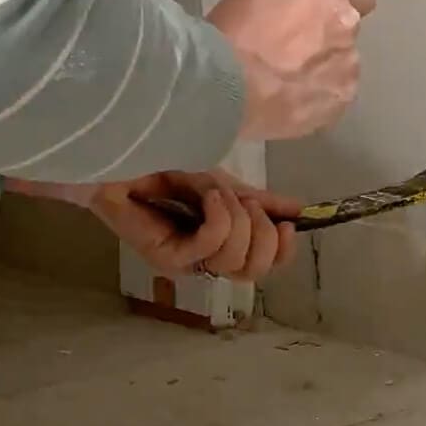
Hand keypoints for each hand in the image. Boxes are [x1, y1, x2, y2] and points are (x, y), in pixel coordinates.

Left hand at [9, 171, 300, 282]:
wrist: (126, 153)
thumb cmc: (165, 165)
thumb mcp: (223, 182)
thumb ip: (258, 199)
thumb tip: (299, 209)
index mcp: (220, 245)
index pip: (263, 267)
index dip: (282, 251)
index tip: (288, 223)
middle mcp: (203, 260)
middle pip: (253, 272)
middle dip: (262, 235)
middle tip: (247, 203)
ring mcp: (183, 261)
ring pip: (232, 262)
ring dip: (237, 221)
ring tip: (217, 193)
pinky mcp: (165, 257)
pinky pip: (209, 248)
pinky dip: (218, 219)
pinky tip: (206, 196)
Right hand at [209, 0, 376, 141]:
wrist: (228, 87)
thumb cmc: (236, 30)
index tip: (321, 8)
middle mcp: (347, 26)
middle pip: (348, 29)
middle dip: (328, 34)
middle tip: (291, 46)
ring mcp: (348, 66)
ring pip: (343, 64)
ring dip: (324, 67)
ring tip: (286, 79)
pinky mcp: (342, 102)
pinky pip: (335, 96)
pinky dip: (319, 97)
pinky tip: (290, 100)